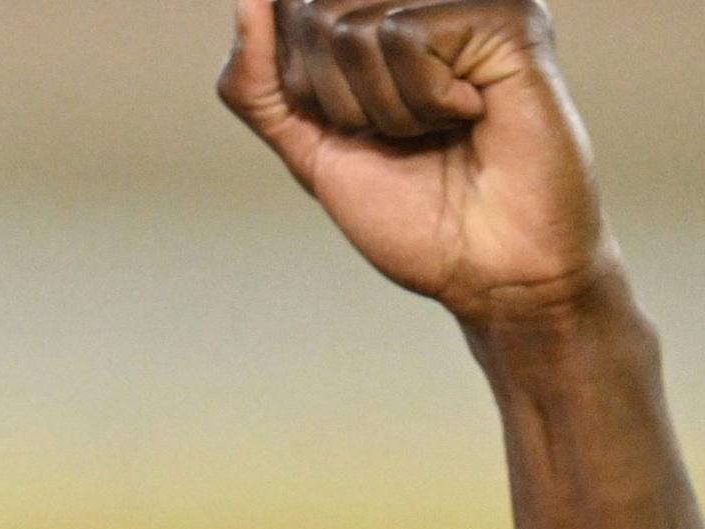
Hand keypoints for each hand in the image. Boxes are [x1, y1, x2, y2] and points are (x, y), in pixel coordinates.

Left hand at [221, 0, 610, 319]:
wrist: (491, 270)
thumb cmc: (414, 214)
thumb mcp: (309, 147)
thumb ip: (262, 82)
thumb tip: (248, 0)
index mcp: (383, 21)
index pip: (287, 15)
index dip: (302, 89)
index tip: (361, 129)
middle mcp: (428, 1)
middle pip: (313, 14)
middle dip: (336, 99)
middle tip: (405, 134)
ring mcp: (472, 3)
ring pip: (353, 27)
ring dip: (382, 108)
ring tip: (440, 128)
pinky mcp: (511, 17)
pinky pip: (406, 36)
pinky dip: (422, 98)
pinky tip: (471, 114)